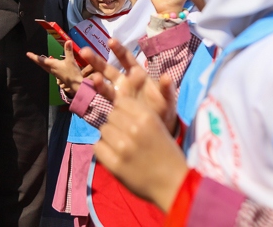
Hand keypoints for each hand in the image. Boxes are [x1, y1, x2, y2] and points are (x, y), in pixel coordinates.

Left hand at [27, 41, 84, 95]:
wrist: (76, 85)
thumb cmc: (73, 74)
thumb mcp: (71, 60)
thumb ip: (69, 50)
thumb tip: (68, 41)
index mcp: (53, 65)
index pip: (41, 60)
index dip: (34, 56)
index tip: (28, 54)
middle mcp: (52, 69)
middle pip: (41, 64)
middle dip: (35, 60)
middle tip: (31, 56)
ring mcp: (55, 73)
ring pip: (45, 67)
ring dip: (40, 63)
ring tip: (38, 60)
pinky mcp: (58, 75)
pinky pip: (49, 69)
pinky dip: (46, 66)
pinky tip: (49, 65)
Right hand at [81, 38, 177, 133]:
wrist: (159, 127)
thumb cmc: (165, 109)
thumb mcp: (168, 98)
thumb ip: (166, 87)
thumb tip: (167, 76)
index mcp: (138, 74)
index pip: (126, 59)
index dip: (118, 49)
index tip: (110, 41)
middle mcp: (126, 81)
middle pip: (109, 68)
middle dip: (97, 60)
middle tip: (84, 51)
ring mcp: (119, 93)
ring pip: (103, 82)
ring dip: (96, 76)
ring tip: (92, 75)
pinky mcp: (116, 105)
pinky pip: (106, 97)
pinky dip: (99, 91)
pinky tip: (94, 86)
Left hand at [87, 40, 187, 212]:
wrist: (174, 184)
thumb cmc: (167, 152)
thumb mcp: (158, 124)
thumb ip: (139, 109)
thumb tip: (122, 88)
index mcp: (147, 117)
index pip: (121, 101)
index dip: (123, 109)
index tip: (128, 117)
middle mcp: (134, 129)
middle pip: (111, 115)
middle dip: (116, 122)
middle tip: (126, 134)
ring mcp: (123, 147)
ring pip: (103, 130)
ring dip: (109, 136)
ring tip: (122, 146)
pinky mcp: (114, 164)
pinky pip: (97, 146)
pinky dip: (103, 149)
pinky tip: (115, 155)